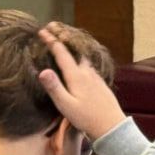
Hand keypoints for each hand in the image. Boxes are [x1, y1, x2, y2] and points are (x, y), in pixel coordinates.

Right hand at [36, 24, 126, 140]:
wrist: (112, 127)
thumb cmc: (86, 118)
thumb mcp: (66, 106)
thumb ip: (55, 88)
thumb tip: (43, 71)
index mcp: (76, 76)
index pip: (62, 53)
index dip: (51, 41)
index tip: (42, 31)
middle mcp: (87, 72)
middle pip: (74, 49)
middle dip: (62, 37)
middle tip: (53, 27)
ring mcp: (95, 77)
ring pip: (83, 56)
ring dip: (72, 46)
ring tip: (64, 41)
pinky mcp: (101, 83)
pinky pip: (89, 63)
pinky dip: (80, 56)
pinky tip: (80, 62)